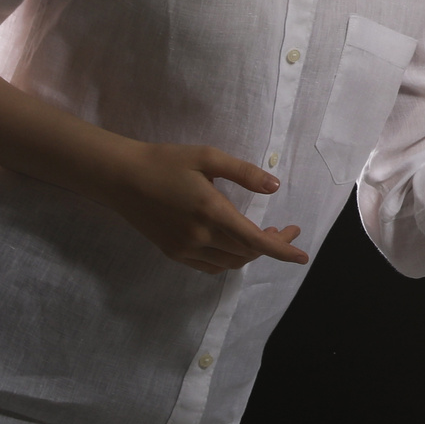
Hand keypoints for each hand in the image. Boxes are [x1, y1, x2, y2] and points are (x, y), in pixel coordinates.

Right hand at [101, 144, 309, 274]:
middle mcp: (198, 237)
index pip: (255, 241)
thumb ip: (244, 173)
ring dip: (251, 253)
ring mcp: (184, 248)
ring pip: (229, 263)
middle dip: (271, 246)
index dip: (282, 250)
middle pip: (246, 253)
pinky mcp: (172, 252)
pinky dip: (230, 259)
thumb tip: (274, 186)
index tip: (303, 255)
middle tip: (283, 228)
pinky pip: (210, 266)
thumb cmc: (165, 162)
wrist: (121, 177)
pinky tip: (235, 243)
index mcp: (211, 212)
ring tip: (264, 234)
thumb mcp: (208, 157)